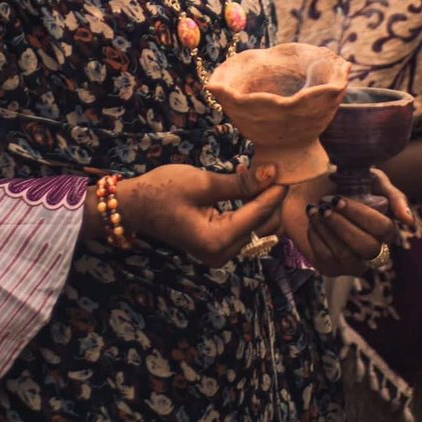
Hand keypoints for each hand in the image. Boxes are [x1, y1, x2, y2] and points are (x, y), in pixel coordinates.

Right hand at [83, 163, 286, 266]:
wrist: (135, 205)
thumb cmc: (163, 190)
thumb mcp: (202, 182)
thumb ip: (240, 183)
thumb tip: (272, 174)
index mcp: (217, 241)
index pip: (259, 215)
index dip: (275, 191)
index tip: (286, 170)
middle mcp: (222, 254)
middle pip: (264, 226)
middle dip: (270, 197)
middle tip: (270, 167)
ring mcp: (220, 253)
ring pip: (258, 228)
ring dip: (261, 201)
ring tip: (254, 173)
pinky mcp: (218, 245)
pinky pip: (245, 227)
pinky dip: (249, 207)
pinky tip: (243, 184)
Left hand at [303, 168, 413, 276]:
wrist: (314, 190)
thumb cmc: (348, 185)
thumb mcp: (374, 181)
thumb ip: (395, 197)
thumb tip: (410, 222)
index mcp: (386, 231)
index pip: (383, 229)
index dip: (361, 215)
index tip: (339, 199)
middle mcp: (373, 252)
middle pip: (366, 247)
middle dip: (343, 225)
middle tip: (325, 206)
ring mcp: (353, 263)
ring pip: (346, 255)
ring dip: (327, 229)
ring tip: (314, 209)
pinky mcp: (331, 268)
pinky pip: (325, 258)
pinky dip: (315, 235)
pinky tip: (312, 219)